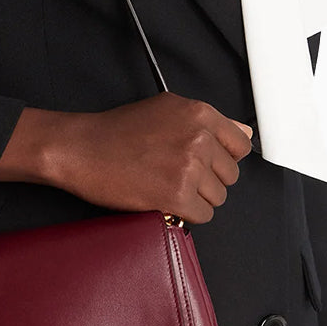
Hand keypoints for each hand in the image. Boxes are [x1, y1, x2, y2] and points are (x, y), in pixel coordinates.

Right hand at [0, 95, 253, 224]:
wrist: (82, 149)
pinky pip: (203, 215)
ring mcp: (189, 166)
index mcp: (199, 113)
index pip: (240, 144)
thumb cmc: (117, 131)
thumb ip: (208, 123)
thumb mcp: (166, 110)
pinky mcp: (177, 194)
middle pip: (230, 174)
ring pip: (218, 197)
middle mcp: (198, 137)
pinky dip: (187, 214)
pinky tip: (166, 200)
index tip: (207, 163)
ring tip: (168, 187)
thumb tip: (244, 132)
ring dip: (197, 198)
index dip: (223, 158)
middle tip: (178, 175)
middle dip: (208, 180)